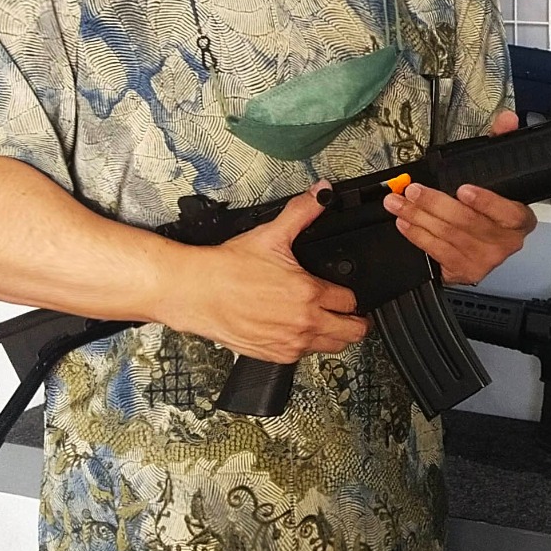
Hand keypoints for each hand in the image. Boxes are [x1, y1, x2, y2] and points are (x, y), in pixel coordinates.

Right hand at [158, 183, 367, 362]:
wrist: (196, 292)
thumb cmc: (227, 268)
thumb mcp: (271, 234)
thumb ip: (302, 213)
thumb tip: (321, 193)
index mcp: (309, 294)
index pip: (351, 302)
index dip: (351, 296)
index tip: (345, 293)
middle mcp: (303, 324)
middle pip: (351, 333)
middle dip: (355, 322)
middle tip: (349, 313)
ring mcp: (289, 344)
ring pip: (331, 347)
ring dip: (334, 336)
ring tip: (326, 322)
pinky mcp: (273, 356)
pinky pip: (304, 357)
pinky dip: (306, 346)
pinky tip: (297, 330)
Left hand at [383, 110, 536, 284]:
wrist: (483, 243)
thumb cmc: (488, 206)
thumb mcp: (495, 173)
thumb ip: (500, 143)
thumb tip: (506, 119)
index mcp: (519, 219)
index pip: (509, 213)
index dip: (487, 202)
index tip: (463, 190)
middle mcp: (505, 243)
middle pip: (468, 224)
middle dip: (435, 204)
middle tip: (412, 190)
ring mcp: (484, 260)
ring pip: (448, 237)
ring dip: (418, 218)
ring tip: (398, 203)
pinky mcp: (463, 272)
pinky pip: (437, 253)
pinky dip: (417, 237)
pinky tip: (404, 223)